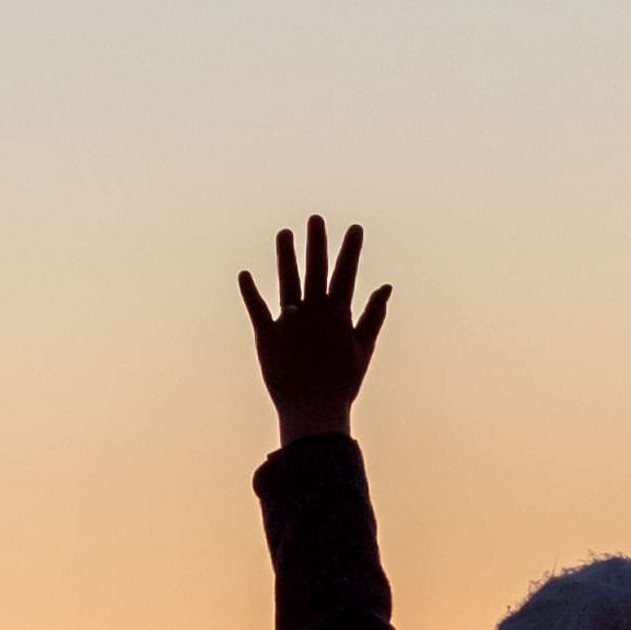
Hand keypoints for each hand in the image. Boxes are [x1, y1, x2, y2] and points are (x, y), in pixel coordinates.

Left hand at [240, 217, 389, 441]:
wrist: (313, 411)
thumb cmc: (342, 383)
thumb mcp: (364, 348)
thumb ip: (373, 315)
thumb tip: (385, 287)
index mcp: (338, 315)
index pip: (347, 274)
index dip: (351, 250)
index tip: (355, 227)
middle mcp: (314, 313)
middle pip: (315, 270)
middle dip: (317, 243)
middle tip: (316, 218)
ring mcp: (290, 322)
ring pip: (287, 282)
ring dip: (285, 256)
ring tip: (284, 233)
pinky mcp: (267, 335)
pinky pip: (257, 308)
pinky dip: (250, 291)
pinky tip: (245, 274)